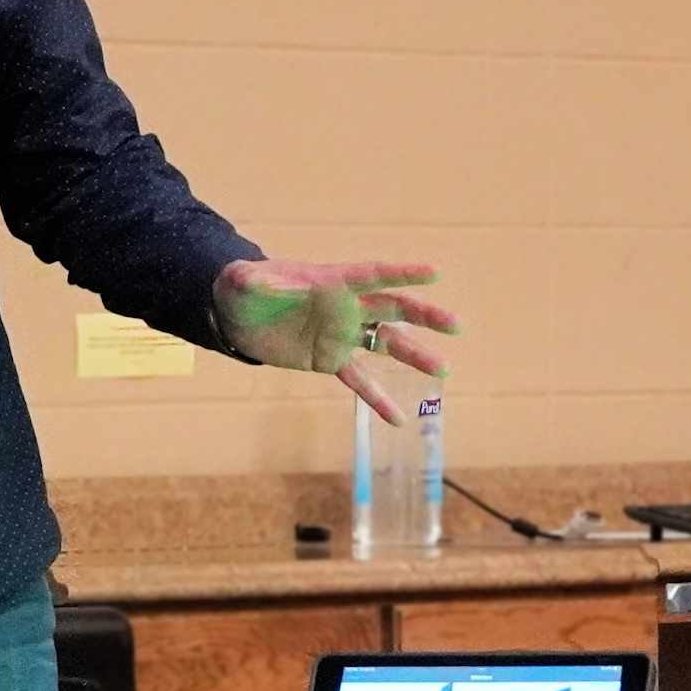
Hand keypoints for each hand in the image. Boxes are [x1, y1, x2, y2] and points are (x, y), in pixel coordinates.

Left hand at [214, 257, 457, 424]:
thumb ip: (257, 281)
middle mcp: (344, 307)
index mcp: (330, 282)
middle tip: (455, 325)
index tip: (434, 271)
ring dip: (414, 356)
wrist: (235, 315)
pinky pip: (359, 381)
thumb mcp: (242, 281)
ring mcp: (340, 335)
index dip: (402, 273)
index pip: (372, 276)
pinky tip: (398, 419)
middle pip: (392, 310)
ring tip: (443, 371)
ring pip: (385, 345)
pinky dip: (378, 399)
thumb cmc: (241, 289)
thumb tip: (270, 285)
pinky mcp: (329, 360)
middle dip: (423, 316)